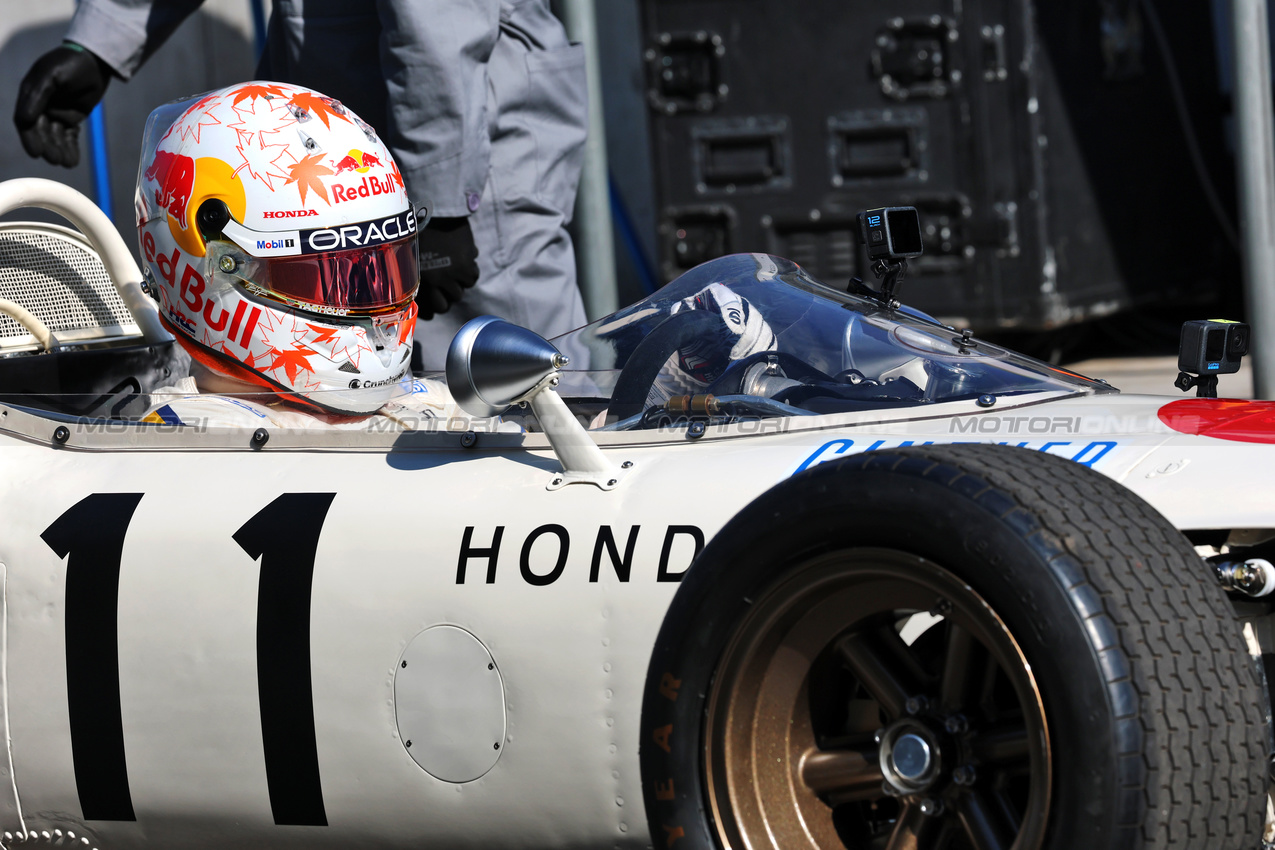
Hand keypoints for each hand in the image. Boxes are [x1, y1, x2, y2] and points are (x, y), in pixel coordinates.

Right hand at [14, 43, 111, 167]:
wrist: (96, 61)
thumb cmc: (71, 63)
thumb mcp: (52, 75)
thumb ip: (38, 95)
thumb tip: (25, 119)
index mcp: (30, 94)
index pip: (25, 120)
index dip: (28, 138)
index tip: (36, 153)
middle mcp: (41, 105)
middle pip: (40, 132)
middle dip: (47, 147)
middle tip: (55, 160)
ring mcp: (56, 112)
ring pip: (54, 137)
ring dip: (59, 150)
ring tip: (66, 163)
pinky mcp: (72, 117)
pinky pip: (69, 136)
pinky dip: (70, 148)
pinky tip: (73, 160)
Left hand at [415, 216, 478, 318]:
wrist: (432, 209)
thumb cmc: (417, 231)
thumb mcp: (411, 255)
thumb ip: (418, 273)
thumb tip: (426, 288)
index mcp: (426, 279)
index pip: (440, 306)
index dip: (442, 304)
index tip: (442, 299)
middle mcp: (443, 277)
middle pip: (457, 296)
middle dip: (454, 288)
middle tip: (450, 280)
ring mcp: (459, 267)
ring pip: (469, 282)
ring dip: (465, 276)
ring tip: (459, 267)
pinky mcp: (470, 255)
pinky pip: (474, 266)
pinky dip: (471, 263)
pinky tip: (464, 255)